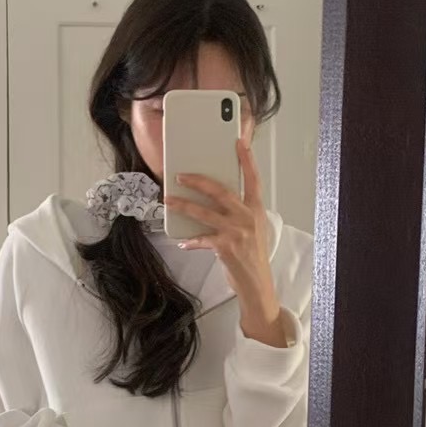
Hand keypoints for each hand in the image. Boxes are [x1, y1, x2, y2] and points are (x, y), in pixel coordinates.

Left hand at [165, 141, 287, 347]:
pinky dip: (190, 240)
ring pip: (204, 212)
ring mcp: (236, 232)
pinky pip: (202, 238)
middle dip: (198, 181)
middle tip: (180, 176)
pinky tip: (182, 241)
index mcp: (256, 210)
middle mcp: (247, 217)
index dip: (247, 160)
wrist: (256, 283)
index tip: (239, 142)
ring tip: (168, 201)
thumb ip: (239, 212)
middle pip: (220, 191)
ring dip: (183, 206)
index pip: (253, 179)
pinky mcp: (225, 247)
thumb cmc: (252, 255)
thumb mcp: (253, 228)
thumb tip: (213, 198)